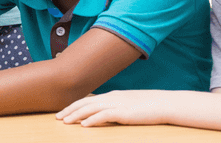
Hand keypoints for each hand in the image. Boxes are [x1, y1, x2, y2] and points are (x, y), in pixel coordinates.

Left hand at [56, 90, 172, 126]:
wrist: (163, 103)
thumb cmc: (147, 106)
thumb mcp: (127, 103)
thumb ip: (114, 106)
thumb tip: (103, 112)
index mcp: (110, 96)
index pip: (86, 100)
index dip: (73, 106)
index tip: (62, 112)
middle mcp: (110, 98)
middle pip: (84, 103)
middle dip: (69, 110)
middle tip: (57, 118)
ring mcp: (117, 104)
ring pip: (90, 109)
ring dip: (76, 115)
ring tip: (65, 122)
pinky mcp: (123, 113)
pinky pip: (104, 116)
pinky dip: (92, 119)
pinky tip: (84, 125)